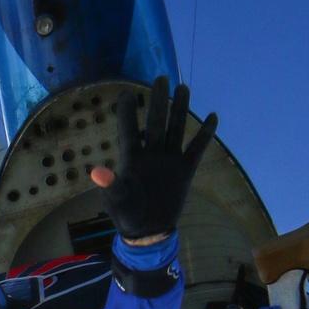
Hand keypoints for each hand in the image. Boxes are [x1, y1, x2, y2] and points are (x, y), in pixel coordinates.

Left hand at [88, 77, 216, 240]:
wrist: (148, 231)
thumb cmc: (127, 214)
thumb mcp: (117, 200)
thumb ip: (110, 185)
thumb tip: (96, 173)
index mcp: (132, 158)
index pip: (129, 129)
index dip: (126, 112)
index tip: (125, 93)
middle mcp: (152, 153)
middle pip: (156, 122)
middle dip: (158, 100)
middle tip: (160, 78)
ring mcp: (169, 160)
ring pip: (176, 129)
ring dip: (180, 109)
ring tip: (184, 88)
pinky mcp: (184, 170)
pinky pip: (196, 148)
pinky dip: (205, 134)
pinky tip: (212, 117)